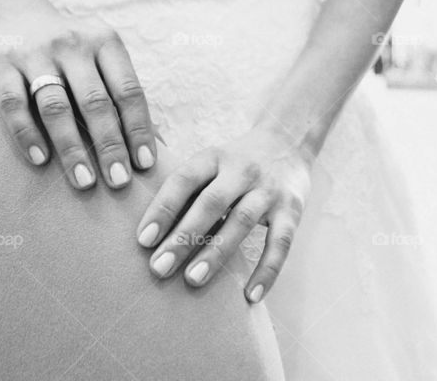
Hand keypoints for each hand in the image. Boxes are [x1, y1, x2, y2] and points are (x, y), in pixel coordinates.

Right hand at [0, 10, 155, 189]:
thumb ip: (120, 91)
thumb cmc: (72, 50)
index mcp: (105, 42)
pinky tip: (41, 160)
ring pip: (56, 106)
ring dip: (72, 147)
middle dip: (110, 145)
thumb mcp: (101, 55)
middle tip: (119, 181)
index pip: (128, 90)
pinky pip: (14, 103)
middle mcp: (72, 44)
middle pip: (95, 101)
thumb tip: (154, 144)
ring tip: (85, 181)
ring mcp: (34, 52)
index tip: (145, 164)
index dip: (139, 128)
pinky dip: (27, 133)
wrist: (15, 12)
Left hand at [136, 126, 310, 301]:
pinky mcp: (293, 210)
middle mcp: (243, 170)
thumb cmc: (236, 163)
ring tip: (193, 279)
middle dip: (184, 236)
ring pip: (243, 221)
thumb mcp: (211, 162)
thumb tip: (148, 235)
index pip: (185, 180)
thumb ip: (186, 190)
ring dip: (217, 252)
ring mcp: (269, 190)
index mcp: (215, 157)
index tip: (143, 240)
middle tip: (159, 268)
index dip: (163, 208)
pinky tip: (250, 295)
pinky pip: (281, 243)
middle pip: (211, 202)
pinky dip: (267, 270)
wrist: (289, 140)